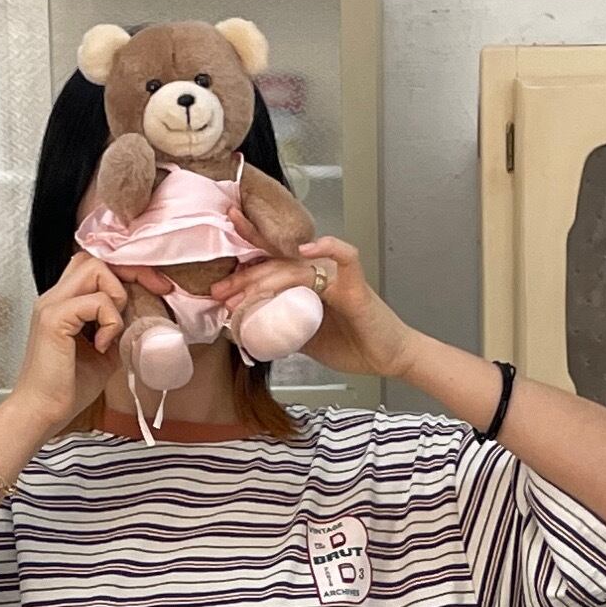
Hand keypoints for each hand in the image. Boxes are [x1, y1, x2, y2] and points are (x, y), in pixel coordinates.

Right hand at [3, 251, 128, 439]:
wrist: (42, 413)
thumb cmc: (67, 388)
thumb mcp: (104, 352)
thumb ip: (117, 328)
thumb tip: (142, 315)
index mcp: (64, 302)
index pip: (94, 266)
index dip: (126, 272)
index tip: (155, 288)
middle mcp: (54, 297)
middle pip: (94, 258)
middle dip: (127, 275)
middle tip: (140, 305)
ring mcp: (51, 305)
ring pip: (94, 269)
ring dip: (115, 298)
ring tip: (111, 332)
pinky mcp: (54, 319)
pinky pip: (96, 301)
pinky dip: (109, 321)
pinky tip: (101, 346)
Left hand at [215, 236, 412, 380]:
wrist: (387, 358)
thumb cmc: (353, 345)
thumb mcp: (306, 339)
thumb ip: (282, 328)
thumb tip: (250, 330)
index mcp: (306, 283)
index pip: (271, 262)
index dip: (245, 252)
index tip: (217, 258)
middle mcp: (319, 273)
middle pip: (275, 264)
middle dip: (243, 278)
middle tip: (219, 291)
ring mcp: (337, 277)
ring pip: (296, 266)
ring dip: (266, 279)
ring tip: (242, 294)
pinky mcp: (356, 286)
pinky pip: (345, 257)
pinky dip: (328, 248)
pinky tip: (307, 249)